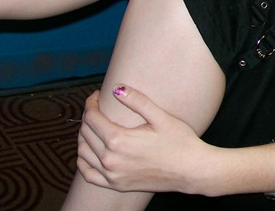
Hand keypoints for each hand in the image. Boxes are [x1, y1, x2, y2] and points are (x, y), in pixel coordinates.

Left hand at [77, 85, 208, 193]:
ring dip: (83, 136)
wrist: (191, 170)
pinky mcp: (116, 185)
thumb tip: (116, 88)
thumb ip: (137, 102)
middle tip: (97, 107)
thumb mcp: (161, 117)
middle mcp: (110, 159)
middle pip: (85, 133)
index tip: (96, 95)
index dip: (91, 103)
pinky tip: (89, 152)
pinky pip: (88, 174)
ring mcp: (112, 175)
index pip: (92, 118)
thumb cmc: (180, 141)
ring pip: (83, 153)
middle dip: (88, 116)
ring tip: (93, 125)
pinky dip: (83, 161)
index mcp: (119, 140)